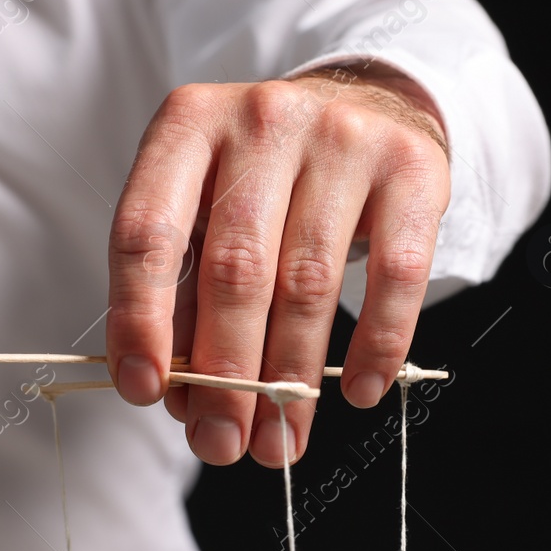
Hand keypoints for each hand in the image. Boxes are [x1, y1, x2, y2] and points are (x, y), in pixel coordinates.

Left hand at [106, 65, 449, 466]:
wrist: (372, 105)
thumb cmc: (272, 179)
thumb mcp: (211, 210)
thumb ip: (188, 290)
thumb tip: (181, 397)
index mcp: (188, 125)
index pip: (147, 233)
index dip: (140, 318)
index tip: (144, 390)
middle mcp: (263, 120)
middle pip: (235, 269)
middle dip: (225, 375)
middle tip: (221, 445)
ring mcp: (342, 137)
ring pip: (309, 281)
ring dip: (292, 380)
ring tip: (281, 441)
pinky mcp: (410, 167)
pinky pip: (394, 274)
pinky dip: (375, 343)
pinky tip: (357, 392)